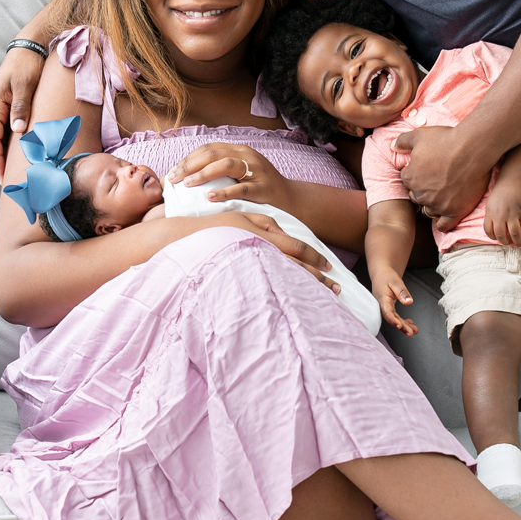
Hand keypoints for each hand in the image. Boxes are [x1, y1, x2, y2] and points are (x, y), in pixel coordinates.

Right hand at [0, 47, 45, 183]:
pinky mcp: (0, 104)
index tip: (1, 174)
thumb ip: (21, 107)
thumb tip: (17, 130)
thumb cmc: (27, 66)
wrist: (27, 48)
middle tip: (3, 181)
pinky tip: (9, 151)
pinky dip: (2, 142)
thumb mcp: (25, 85)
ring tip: (5, 171)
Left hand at [170, 142, 291, 209]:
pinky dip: (224, 192)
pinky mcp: (263, 188)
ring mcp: (257, 171)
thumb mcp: (240, 173)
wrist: (291, 199)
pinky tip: (210, 197)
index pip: (208, 149)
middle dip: (190, 165)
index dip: (188, 159)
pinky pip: (242, 188)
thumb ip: (220, 171)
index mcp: (239, 150)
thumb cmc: (259, 189)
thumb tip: (187, 177)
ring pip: (227, 165)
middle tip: (173, 178)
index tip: (172, 172)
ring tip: (188, 184)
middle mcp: (247, 156)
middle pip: (213, 154)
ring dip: (204, 174)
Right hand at [221, 211, 338, 294]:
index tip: (329, 266)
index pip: (297, 248)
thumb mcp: (243, 217)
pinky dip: (285, 294)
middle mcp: (262, 251)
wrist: (185, 241)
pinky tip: (295, 302)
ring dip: (305, 288)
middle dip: (318, 278)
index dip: (315, 257)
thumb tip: (287, 236)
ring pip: (286, 279)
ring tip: (322, 298)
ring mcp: (253, 267)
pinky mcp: (244, 280)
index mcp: (264, 235)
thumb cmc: (215, 228)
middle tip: (336, 289)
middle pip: (296, 267)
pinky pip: (270, 288)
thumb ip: (267, 225)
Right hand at [373, 271, 417, 336]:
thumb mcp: (395, 281)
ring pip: (395, 319)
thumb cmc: (387, 276)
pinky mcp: (389, 307)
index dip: (393, 320)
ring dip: (404, 326)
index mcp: (382, 299)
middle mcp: (382, 305)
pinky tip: (411, 324)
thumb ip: (402, 292)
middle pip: (392, 318)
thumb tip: (409, 302)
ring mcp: (386, 307)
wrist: (381, 273)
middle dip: (401, 326)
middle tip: (411, 333)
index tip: (400, 325)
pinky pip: (396, 316)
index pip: (386, 312)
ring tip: (414, 331)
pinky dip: (403, 321)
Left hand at [395, 125, 491, 233]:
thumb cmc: (446, 140)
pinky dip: (444, 221)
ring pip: (429, 211)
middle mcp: (422, 194)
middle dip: (424, 190)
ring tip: (445, 194)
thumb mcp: (419, 135)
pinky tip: (448, 212)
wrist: (473, 148)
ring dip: (433, 204)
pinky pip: (444, 225)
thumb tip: (393, 147)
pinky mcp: (455, 211)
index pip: (407, 180)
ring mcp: (438, 204)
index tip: (427, 168)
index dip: (416, 173)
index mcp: (410, 177)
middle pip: (417, 196)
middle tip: (437, 179)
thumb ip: (403, 141)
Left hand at [482, 174, 520, 246]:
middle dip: (506, 243)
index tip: (498, 239)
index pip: (489, 231)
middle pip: (501, 235)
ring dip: (519, 242)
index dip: (493, 238)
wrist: (511, 181)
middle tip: (510, 244)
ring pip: (515, 233)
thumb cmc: (500, 192)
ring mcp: (512, 214)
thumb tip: (494, 228)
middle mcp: (500, 216)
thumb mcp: (490, 204)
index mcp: (491, 214)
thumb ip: (491, 216)